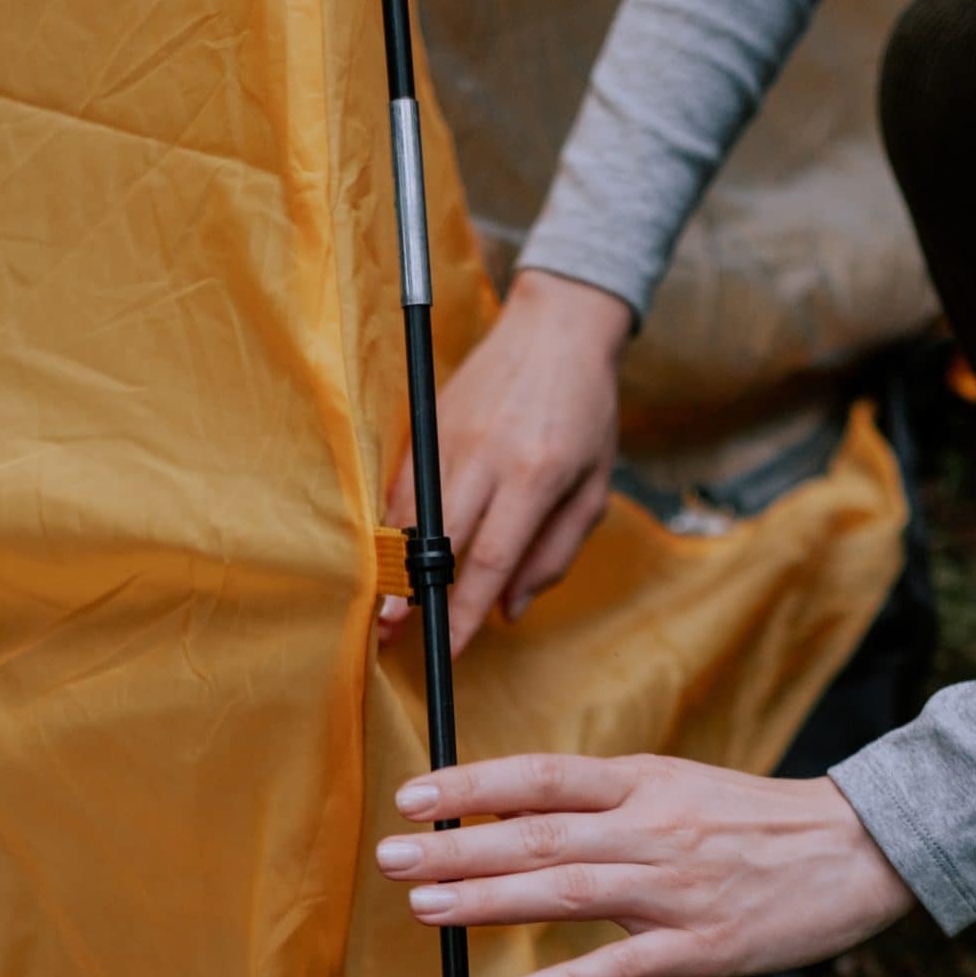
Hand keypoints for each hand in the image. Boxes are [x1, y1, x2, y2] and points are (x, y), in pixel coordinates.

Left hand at [374, 755, 915, 976]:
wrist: (859, 850)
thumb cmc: (757, 822)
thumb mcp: (679, 787)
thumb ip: (606, 802)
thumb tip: (516, 813)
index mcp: (645, 782)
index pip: (542, 775)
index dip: (473, 783)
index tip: (410, 795)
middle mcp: (652, 828)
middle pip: (538, 833)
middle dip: (457, 845)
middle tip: (389, 856)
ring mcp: (676, 889)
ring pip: (567, 889)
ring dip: (490, 900)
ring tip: (425, 908)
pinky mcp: (703, 947)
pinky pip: (626, 967)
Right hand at [381, 269, 628, 656]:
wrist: (557, 328)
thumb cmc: (586, 412)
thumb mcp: (594, 486)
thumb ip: (555, 552)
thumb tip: (510, 609)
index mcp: (536, 474)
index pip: (492, 558)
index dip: (466, 610)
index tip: (450, 648)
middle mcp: (487, 455)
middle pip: (440, 538)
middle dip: (415, 593)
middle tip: (393, 636)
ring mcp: (451, 435)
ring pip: (411, 512)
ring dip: (393, 563)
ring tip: (382, 606)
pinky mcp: (429, 422)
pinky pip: (402, 483)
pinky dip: (393, 524)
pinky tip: (389, 555)